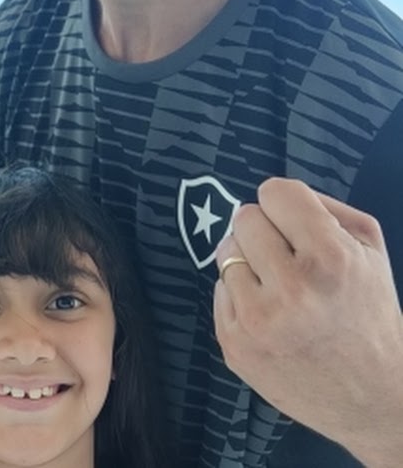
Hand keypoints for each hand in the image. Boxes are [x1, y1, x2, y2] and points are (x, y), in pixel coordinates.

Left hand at [213, 178, 402, 466]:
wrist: (373, 401)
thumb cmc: (368, 314)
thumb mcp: (368, 251)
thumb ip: (323, 207)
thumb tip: (271, 194)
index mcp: (330, 259)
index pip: (274, 192)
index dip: (285, 206)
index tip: (295, 225)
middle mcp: (292, 289)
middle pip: (244, 217)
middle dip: (266, 232)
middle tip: (289, 260)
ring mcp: (258, 320)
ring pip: (225, 251)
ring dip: (248, 263)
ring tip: (280, 290)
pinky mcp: (234, 344)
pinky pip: (219, 289)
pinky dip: (240, 297)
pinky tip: (270, 318)